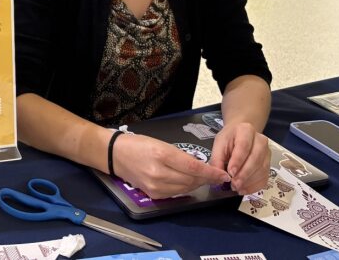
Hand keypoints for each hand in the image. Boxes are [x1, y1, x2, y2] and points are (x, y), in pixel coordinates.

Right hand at [111, 134, 229, 199]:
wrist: (115, 155)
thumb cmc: (138, 144)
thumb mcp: (160, 143)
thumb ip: (180, 156)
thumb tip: (199, 167)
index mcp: (162, 155)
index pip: (193, 167)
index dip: (211, 172)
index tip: (223, 174)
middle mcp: (159, 173)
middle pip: (191, 180)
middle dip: (207, 179)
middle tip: (216, 176)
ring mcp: (156, 186)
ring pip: (186, 189)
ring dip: (197, 184)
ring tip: (204, 178)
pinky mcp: (153, 194)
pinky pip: (176, 194)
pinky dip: (185, 188)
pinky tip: (188, 183)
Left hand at [210, 122, 270, 194]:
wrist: (240, 136)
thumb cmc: (228, 140)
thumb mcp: (219, 145)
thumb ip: (217, 159)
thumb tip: (221, 177)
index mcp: (246, 130)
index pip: (244, 146)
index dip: (238, 161)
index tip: (230, 173)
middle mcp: (261, 140)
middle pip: (255, 159)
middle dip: (244, 174)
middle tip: (234, 184)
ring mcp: (267, 153)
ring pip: (262, 170)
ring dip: (249, 182)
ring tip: (237, 188)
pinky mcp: (269, 164)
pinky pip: (265, 178)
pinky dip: (255, 186)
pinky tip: (244, 190)